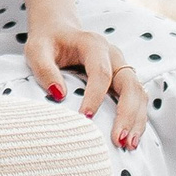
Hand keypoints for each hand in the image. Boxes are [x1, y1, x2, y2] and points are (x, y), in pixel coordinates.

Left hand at [24, 20, 147, 149]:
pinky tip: (131, 138)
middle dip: (127, 113)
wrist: (59, 30)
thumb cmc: (47, 42)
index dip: (95, 96)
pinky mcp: (123, 79)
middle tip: (119, 140)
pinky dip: (136, 118)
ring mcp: (121, 66)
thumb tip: (59, 95)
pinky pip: (137, 99)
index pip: (101, 72)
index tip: (84, 118)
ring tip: (129, 145)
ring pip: (138, 93)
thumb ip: (45, 70)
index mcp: (93, 44)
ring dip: (136, 119)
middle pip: (129, 84)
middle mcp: (113, 55)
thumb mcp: (36, 51)